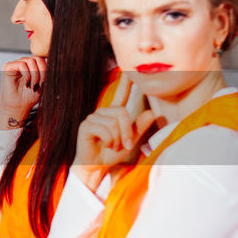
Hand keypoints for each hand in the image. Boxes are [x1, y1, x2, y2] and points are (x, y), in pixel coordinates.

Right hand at [0, 56, 46, 129]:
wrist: (18, 107)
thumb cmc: (30, 97)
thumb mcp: (43, 83)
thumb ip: (47, 71)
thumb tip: (53, 60)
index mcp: (33, 65)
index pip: (44, 58)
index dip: (47, 69)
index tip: (45, 82)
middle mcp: (24, 62)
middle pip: (38, 58)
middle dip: (42, 72)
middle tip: (38, 85)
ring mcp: (16, 64)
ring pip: (31, 60)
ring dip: (35, 75)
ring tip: (33, 86)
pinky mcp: (8, 67)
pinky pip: (22, 64)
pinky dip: (27, 74)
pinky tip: (26, 83)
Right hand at [73, 74, 158, 191]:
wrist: (95, 166)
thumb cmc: (111, 154)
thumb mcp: (129, 141)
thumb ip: (139, 127)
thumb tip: (152, 112)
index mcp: (113, 114)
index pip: (121, 95)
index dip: (126, 83)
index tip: (130, 70)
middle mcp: (103, 113)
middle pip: (122, 112)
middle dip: (127, 132)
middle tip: (123, 145)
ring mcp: (93, 118)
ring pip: (114, 123)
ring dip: (116, 139)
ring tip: (111, 146)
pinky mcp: (86, 126)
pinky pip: (105, 130)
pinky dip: (108, 141)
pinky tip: (102, 145)